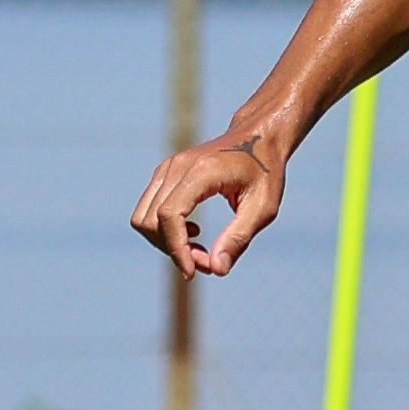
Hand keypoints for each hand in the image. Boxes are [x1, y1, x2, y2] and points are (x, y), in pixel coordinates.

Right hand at [131, 126, 285, 277]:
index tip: (192, 272)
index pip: (169, 215)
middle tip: (208, 262)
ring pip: (143, 218)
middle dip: (173, 250)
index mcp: (201, 172)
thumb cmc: (266, 172)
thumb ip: (239, 238)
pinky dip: (165, 231)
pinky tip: (194, 234)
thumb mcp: (263, 208)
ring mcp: (167, 168)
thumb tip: (216, 269)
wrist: (258, 137)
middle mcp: (176, 166)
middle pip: (151, 220)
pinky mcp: (165, 174)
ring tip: (201, 251)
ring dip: (166, 243)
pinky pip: (149, 210)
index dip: (176, 248)